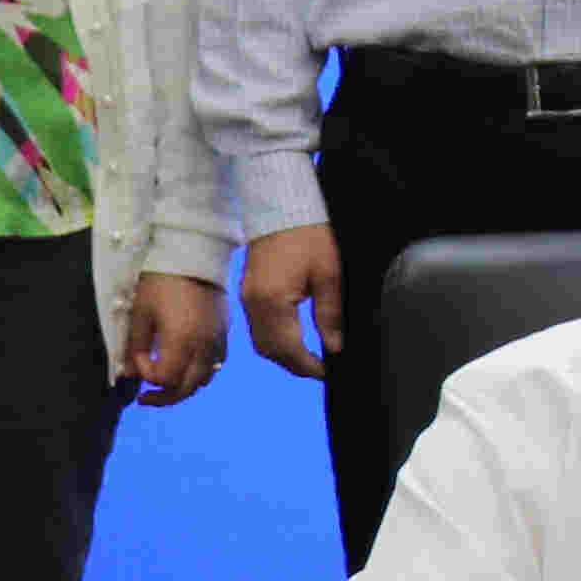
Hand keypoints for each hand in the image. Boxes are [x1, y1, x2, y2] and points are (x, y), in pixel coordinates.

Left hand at [120, 274, 223, 403]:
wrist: (194, 255)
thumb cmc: (161, 281)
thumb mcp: (140, 312)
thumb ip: (134, 346)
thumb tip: (130, 373)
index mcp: (181, 340)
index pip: (165, 378)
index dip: (147, 376)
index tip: (137, 358)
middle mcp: (203, 346)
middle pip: (186, 388)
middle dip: (163, 396)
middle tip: (145, 397)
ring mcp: (217, 341)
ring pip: (203, 381)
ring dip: (182, 387)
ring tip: (165, 384)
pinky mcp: (224, 334)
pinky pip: (214, 366)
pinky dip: (198, 374)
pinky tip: (185, 366)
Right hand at [241, 227, 340, 377]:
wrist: (280, 207)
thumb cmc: (308, 235)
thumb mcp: (329, 275)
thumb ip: (329, 314)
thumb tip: (334, 346)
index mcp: (272, 300)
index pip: (287, 348)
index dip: (307, 365)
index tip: (326, 372)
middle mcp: (253, 304)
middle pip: (269, 350)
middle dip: (293, 365)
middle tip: (319, 369)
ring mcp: (246, 298)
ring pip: (260, 342)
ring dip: (282, 355)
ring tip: (308, 358)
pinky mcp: (247, 292)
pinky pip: (256, 327)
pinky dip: (273, 340)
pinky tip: (292, 339)